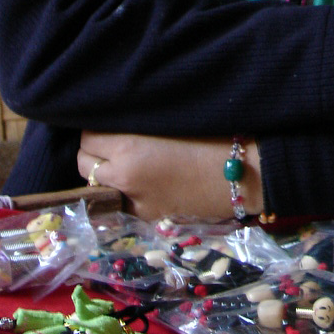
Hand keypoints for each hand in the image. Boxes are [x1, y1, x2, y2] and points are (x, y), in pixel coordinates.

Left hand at [78, 132, 263, 222]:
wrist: (248, 173)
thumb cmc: (216, 134)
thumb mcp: (170, 117)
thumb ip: (138, 120)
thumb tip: (116, 115)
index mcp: (128, 147)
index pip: (87, 136)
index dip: (98, 127)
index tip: (112, 121)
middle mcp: (124, 177)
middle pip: (85, 163)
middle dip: (96, 151)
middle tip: (116, 140)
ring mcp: (136, 202)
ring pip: (99, 187)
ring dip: (106, 173)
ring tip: (127, 161)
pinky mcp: (149, 218)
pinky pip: (122, 202)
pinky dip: (125, 191)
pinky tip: (144, 181)